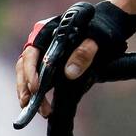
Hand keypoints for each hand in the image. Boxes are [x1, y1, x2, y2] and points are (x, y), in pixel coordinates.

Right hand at [14, 1, 135, 118]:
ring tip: (35, 109)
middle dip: (25, 86)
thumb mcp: (97, 38)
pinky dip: (37, 93)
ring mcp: (46, 55)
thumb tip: (70, 72)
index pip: (31, 53)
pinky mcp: (52, 66)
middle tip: (28, 103)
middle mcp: (42, 44)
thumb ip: (84, 52)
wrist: (110, 26)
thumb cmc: (101, 29)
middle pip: (25, 65)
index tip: (36, 87)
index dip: (30, 71)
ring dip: (28, 92)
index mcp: (48, 33)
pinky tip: (41, 106)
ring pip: (28, 74)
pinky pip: (39, 79)